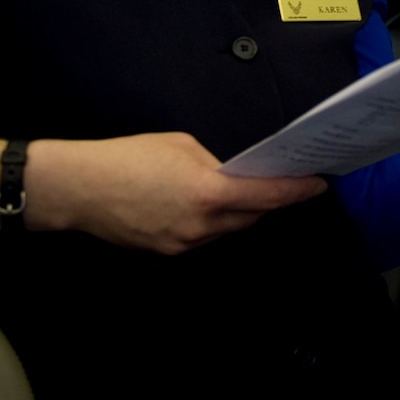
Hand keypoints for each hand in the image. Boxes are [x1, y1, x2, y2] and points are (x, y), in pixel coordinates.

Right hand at [25, 132, 326, 254]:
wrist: (80, 189)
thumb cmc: (130, 156)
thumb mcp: (182, 146)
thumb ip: (215, 165)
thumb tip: (229, 177)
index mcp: (210, 193)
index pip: (267, 196)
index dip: (296, 191)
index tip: (319, 184)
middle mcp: (203, 225)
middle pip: (251, 217)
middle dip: (265, 201)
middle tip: (277, 182)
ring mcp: (185, 244)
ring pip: (227, 229)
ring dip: (236, 213)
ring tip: (233, 191)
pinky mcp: (167, 253)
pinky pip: (202, 237)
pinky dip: (209, 222)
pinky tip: (197, 205)